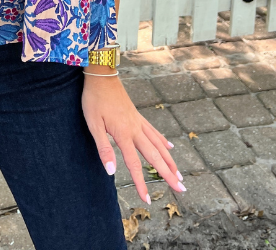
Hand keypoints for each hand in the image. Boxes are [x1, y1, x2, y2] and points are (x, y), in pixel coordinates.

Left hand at [81, 72, 183, 204]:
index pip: (135, 165)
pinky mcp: (137, 115)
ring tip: (180, 175)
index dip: (141, 184)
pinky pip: (154, 132)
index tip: (148, 200)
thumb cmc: (94, 100)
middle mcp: (135, 129)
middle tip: (182, 190)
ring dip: (170, 161)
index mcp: (124, 134)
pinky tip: (170, 147)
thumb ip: (103, 148)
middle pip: (155, 157)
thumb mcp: (93, 124)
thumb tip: (111, 172)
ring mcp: (138, 122)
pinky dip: (163, 142)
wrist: (102, 75)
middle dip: (168, 174)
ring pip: (158, 145)